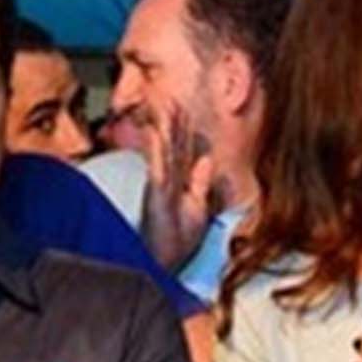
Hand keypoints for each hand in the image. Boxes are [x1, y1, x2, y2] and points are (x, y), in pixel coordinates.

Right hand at [138, 99, 215, 272]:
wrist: (162, 265)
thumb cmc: (177, 242)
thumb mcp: (198, 209)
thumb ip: (201, 184)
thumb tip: (207, 160)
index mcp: (179, 184)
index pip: (183, 151)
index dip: (185, 129)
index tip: (184, 107)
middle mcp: (168, 181)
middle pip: (173, 145)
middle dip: (173, 121)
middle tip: (171, 97)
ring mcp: (160, 186)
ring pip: (164, 151)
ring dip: (164, 128)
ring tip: (164, 105)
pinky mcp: (155, 195)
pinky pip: (158, 169)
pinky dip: (157, 151)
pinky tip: (156, 134)